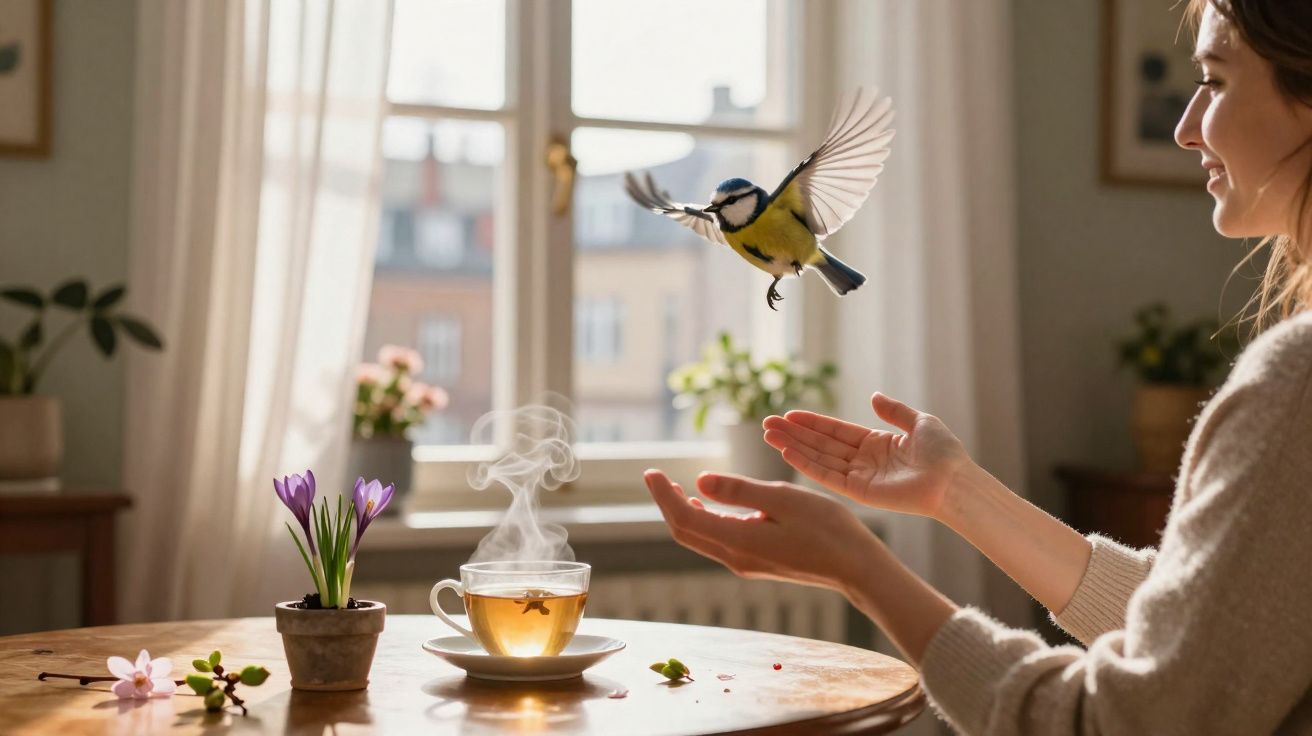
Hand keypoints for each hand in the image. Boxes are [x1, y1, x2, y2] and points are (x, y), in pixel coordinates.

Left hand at [643, 469, 879, 591]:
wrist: (856, 567)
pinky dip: (703, 520)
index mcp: (739, 541)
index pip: (685, 518)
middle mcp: (735, 557)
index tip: (650, 471)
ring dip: (683, 512)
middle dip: (666, 503)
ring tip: (673, 487)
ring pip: (700, 538)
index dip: (663, 495)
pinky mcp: (756, 562)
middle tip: (655, 476)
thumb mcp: (783, 499)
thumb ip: (740, 491)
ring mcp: (745, 563)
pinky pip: (716, 540)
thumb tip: (699, 481)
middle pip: (685, 531)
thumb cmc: (827, 529)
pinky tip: (706, 504)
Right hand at [761, 392, 970, 518]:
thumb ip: (894, 411)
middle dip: (794, 434)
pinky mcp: (859, 492)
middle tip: (767, 424)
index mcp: (877, 444)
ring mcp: (859, 477)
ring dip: (793, 447)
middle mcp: (864, 461)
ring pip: (819, 459)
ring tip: (769, 435)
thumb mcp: (920, 422)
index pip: (836, 431)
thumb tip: (874, 396)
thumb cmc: (944, 454)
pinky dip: (807, 464)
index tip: (789, 415)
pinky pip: (827, 476)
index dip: (812, 423)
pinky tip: (788, 452)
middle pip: (821, 444)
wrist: (954, 480)